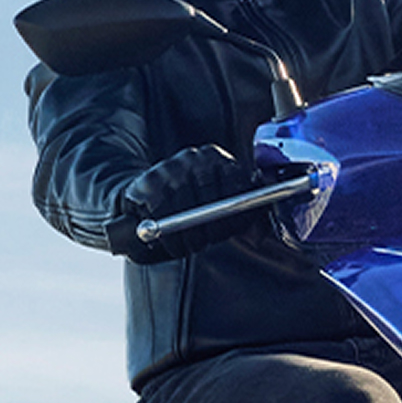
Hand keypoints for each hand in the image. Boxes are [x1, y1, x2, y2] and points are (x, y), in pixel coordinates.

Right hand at [105, 145, 256, 262]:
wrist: (141, 198)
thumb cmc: (186, 208)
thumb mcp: (218, 211)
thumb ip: (242, 220)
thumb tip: (260, 236)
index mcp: (218, 159)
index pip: (238, 186)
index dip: (234, 216)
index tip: (226, 233)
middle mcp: (196, 157)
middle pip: (212, 199)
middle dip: (209, 230)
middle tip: (203, 244)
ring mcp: (171, 166)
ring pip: (187, 209)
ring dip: (187, 236)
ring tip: (186, 245)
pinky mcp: (148, 180)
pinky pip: (162, 213)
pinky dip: (166, 233)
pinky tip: (168, 239)